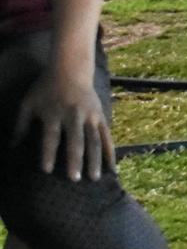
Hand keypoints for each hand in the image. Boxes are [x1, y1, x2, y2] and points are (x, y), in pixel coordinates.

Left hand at [18, 68, 112, 182]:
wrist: (70, 70)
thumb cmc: (45, 88)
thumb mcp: (28, 103)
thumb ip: (20, 124)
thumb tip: (12, 146)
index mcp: (54, 113)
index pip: (50, 137)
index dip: (48, 153)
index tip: (46, 170)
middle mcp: (73, 115)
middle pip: (75, 141)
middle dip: (75, 160)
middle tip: (74, 179)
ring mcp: (90, 116)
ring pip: (94, 141)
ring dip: (95, 160)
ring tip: (94, 178)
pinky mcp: (101, 117)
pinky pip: (107, 137)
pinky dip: (110, 153)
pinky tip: (112, 168)